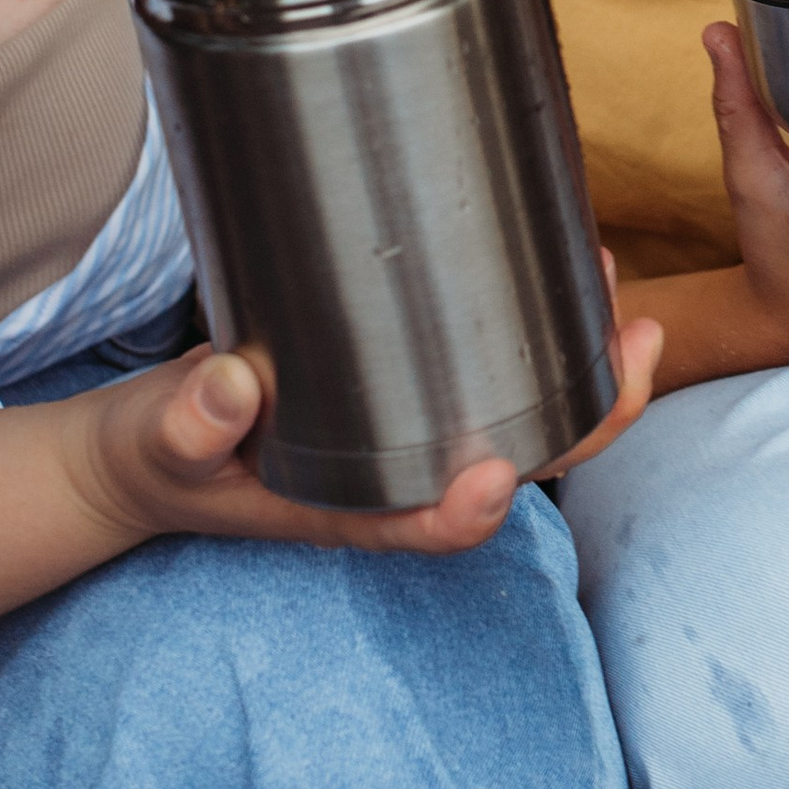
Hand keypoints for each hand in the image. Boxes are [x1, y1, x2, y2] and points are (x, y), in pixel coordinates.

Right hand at [68, 284, 662, 556]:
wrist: (151, 450)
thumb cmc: (161, 458)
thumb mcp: (160, 445)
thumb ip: (187, 426)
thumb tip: (227, 387)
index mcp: (353, 512)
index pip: (432, 526)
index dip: (476, 508)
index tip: (496, 472)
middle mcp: (402, 477)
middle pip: (521, 464)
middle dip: (591, 413)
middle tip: (638, 339)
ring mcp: (413, 431)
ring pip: (526, 410)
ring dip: (582, 358)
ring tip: (613, 279)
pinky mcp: (408, 381)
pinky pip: (493, 366)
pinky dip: (535, 322)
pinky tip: (556, 262)